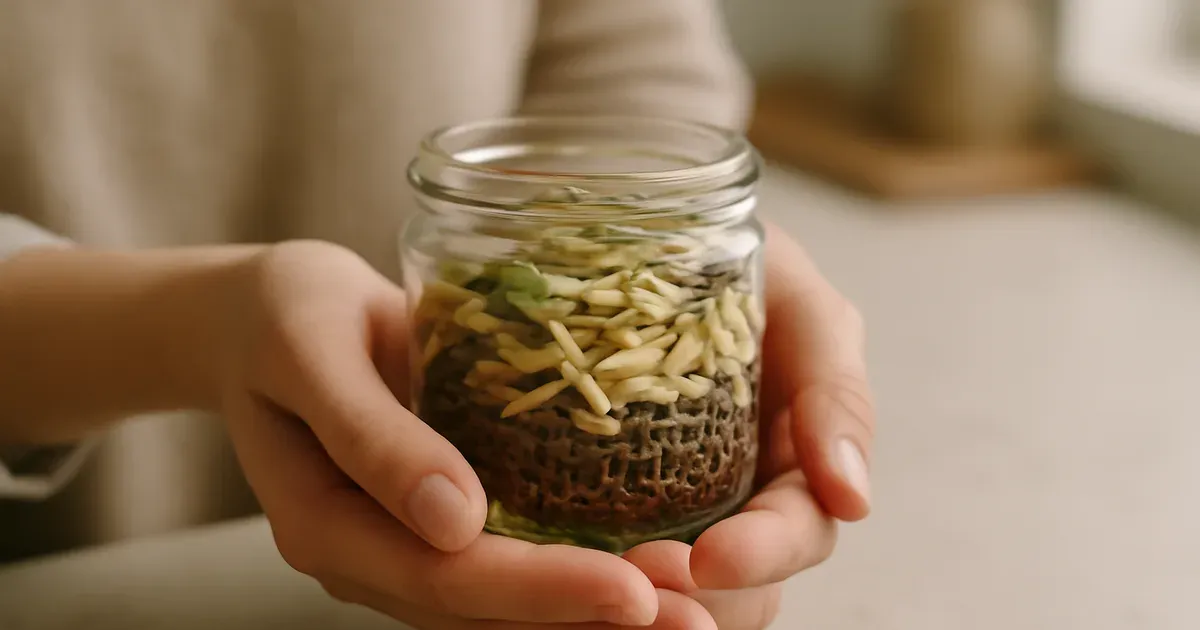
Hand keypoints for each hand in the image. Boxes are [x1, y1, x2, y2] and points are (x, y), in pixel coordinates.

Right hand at [214, 241, 712, 627]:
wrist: (260, 316)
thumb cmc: (280, 314)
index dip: (543, 592)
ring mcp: (403, 543)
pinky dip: (573, 570)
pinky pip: (508, 561)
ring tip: (691, 611)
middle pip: (487, 611)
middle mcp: (371, 554)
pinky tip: (644, 564)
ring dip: (591, 612)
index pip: (448, 578)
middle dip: (590, 619)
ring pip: (503, 602)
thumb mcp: (311, 350)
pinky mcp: (435, 519)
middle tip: (695, 622)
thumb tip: (454, 517)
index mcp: (329, 525)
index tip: (635, 592)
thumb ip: (373, 435)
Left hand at [623, 222, 874, 628]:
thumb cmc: (729, 259)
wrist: (632, 230)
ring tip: (592, 588)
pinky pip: (600, 560)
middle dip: (695, 592)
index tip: (709, 560)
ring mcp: (671, 500)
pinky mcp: (599, 498)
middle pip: (739, 583)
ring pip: (675, 588)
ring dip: (643, 601)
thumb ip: (838, 390)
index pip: (797, 529)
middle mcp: (738, 493)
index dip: (763, 554)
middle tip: (638, 576)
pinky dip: (589, 584)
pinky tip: (558, 582)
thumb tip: (854, 502)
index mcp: (795, 457)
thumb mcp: (800, 305)